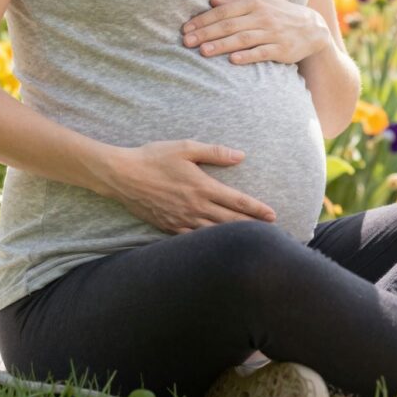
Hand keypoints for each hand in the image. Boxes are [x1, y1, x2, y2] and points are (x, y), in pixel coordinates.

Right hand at [105, 141, 277, 233]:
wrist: (122, 176)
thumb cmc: (154, 158)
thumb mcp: (185, 148)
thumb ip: (214, 153)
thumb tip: (240, 156)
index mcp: (202, 187)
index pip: (237, 202)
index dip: (257, 209)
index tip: (273, 215)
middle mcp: (196, 207)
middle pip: (231, 222)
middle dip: (252, 228)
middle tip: (270, 234)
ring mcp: (182, 221)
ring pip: (215, 234)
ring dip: (234, 239)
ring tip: (250, 244)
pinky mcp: (169, 228)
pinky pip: (194, 241)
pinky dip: (209, 245)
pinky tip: (217, 249)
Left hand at [181, 0, 330, 64]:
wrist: (312, 28)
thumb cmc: (280, 12)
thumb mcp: (261, 0)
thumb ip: (236, 0)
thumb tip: (211, 1)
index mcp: (254, 2)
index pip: (224, 11)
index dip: (203, 19)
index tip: (186, 28)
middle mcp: (263, 16)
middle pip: (229, 25)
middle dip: (206, 33)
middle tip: (187, 42)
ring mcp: (273, 33)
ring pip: (242, 39)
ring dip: (221, 45)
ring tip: (203, 52)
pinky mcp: (282, 49)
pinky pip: (262, 53)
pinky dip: (247, 56)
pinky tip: (233, 60)